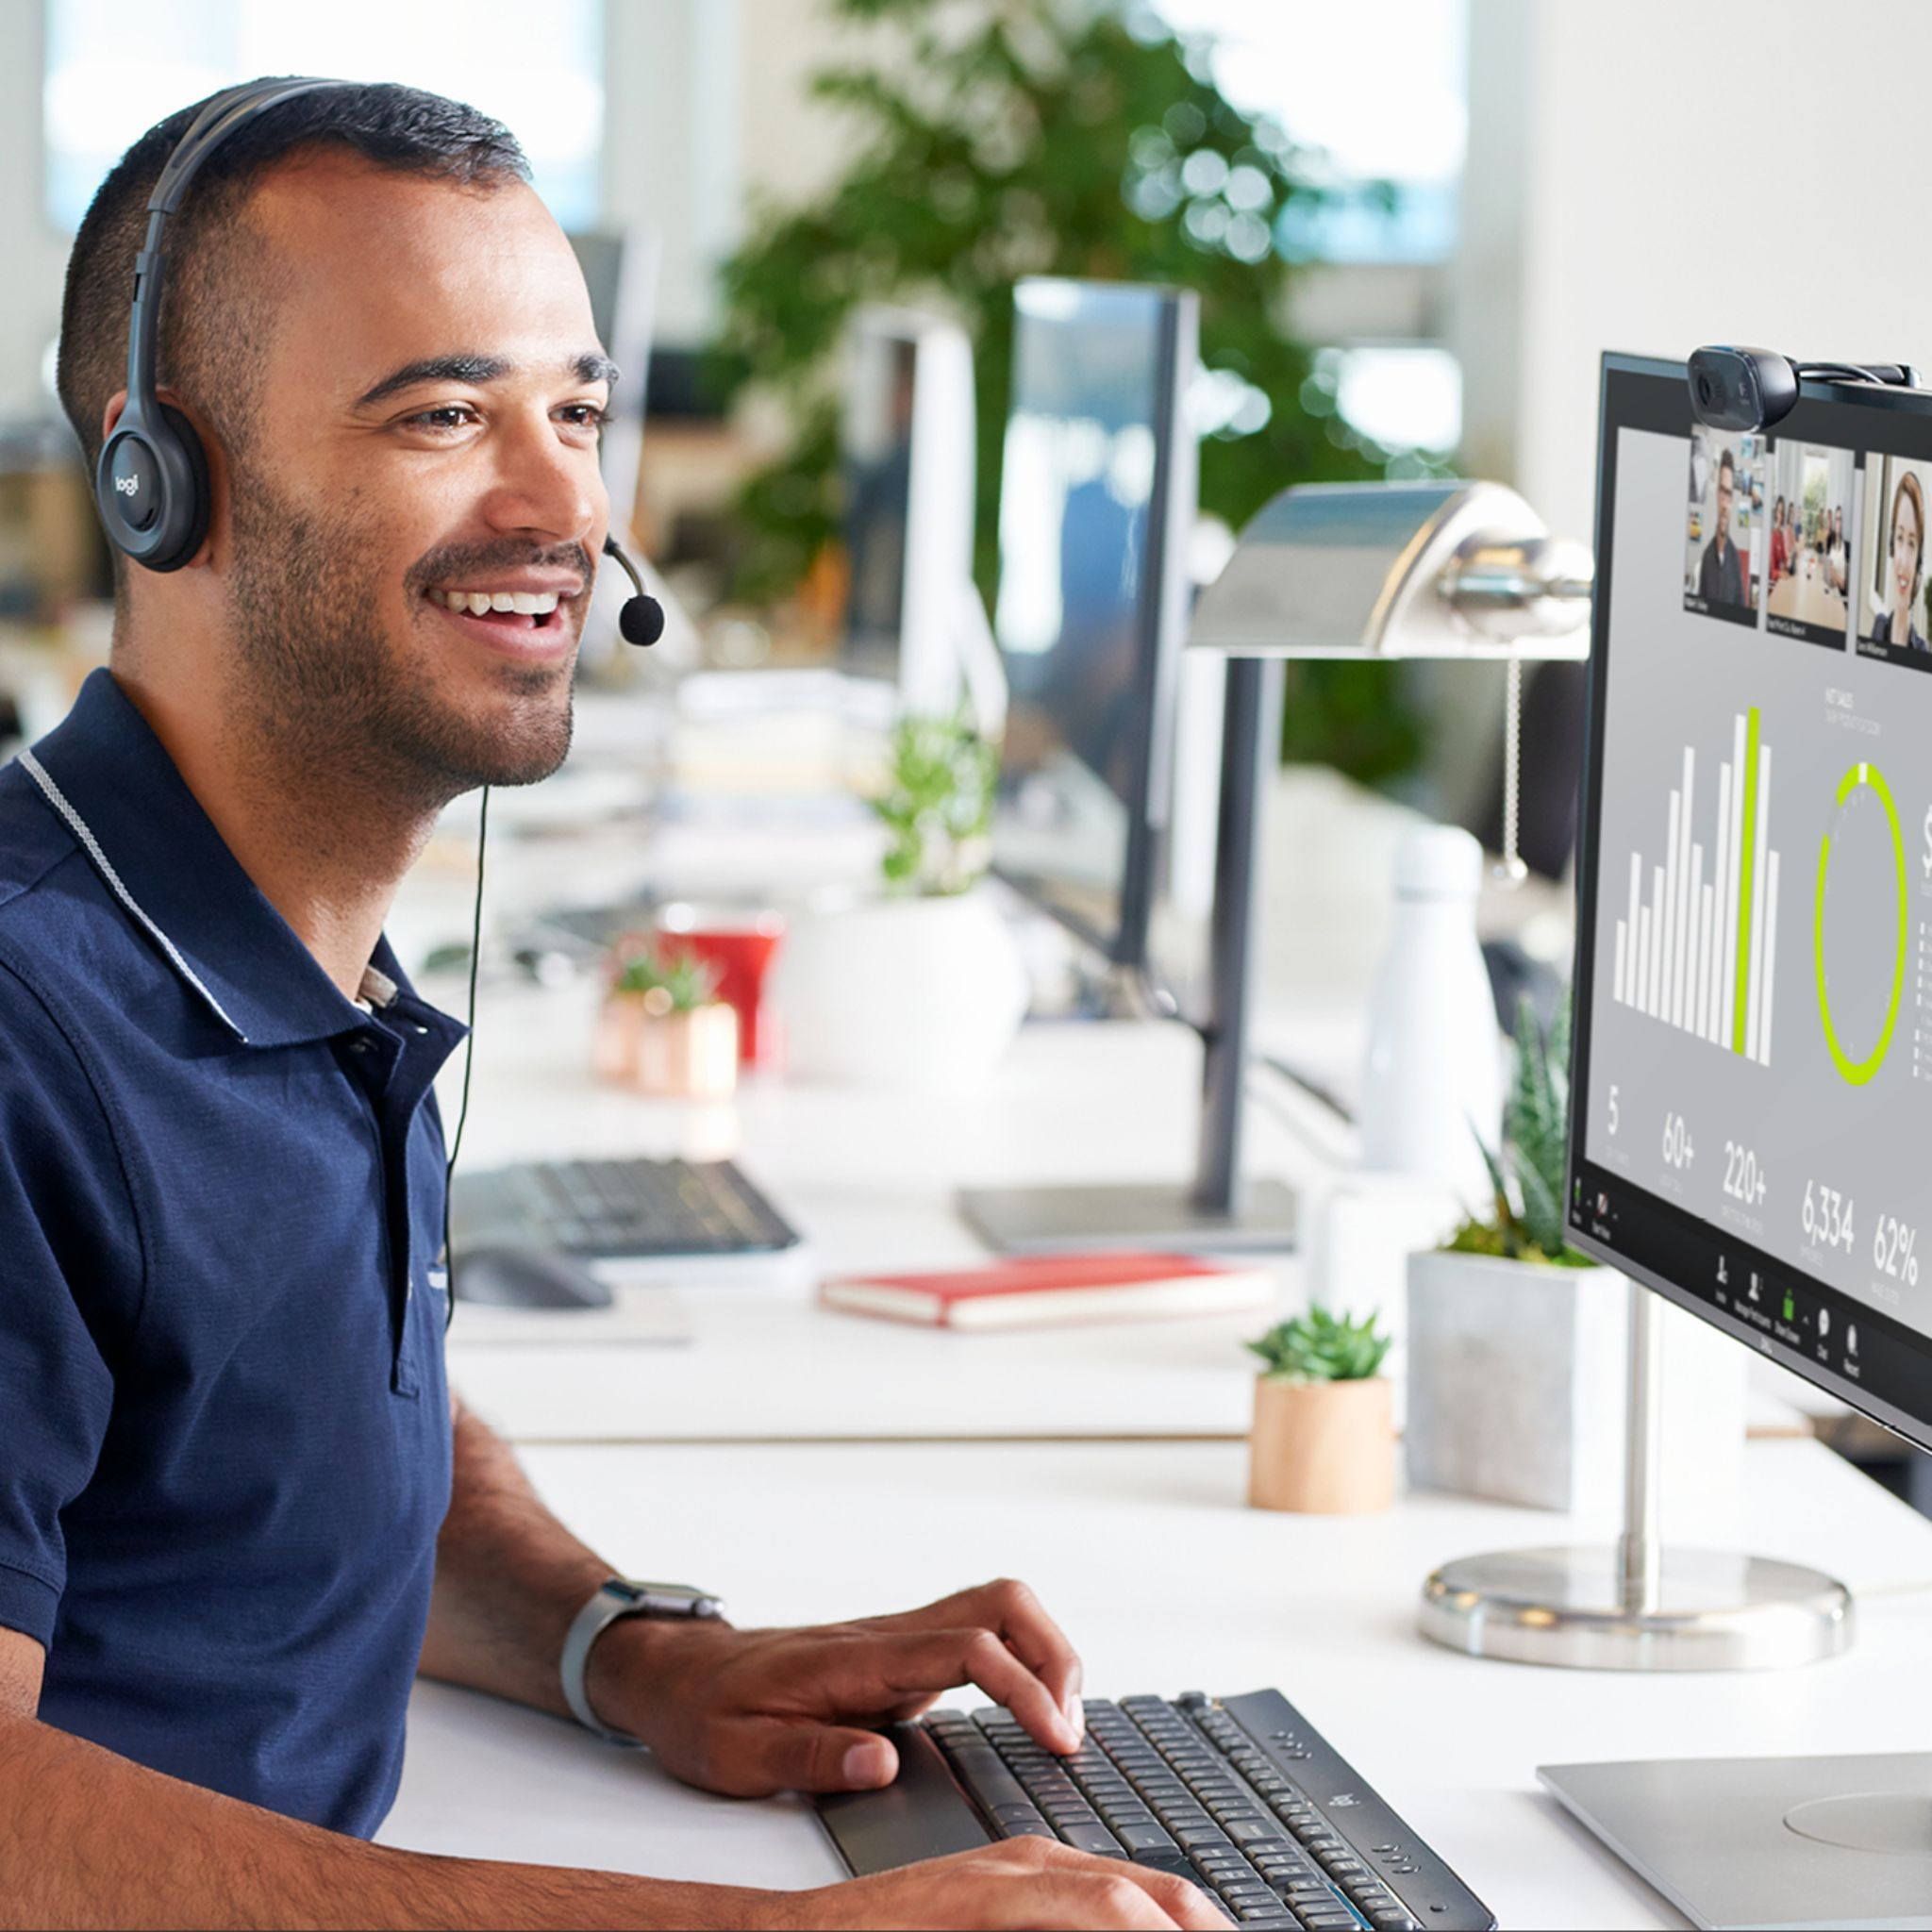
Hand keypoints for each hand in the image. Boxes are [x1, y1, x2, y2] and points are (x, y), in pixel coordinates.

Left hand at [588, 1578, 1083, 1796]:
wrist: (680, 1674)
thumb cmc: (706, 1711)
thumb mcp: (739, 1752)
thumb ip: (812, 1757)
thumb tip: (883, 1763)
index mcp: (858, 1657)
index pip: (967, 1647)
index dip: (1024, 1686)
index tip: (1057, 1738)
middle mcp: (889, 1637)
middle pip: (1002, 1602)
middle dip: (1056, 1654)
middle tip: (1071, 1730)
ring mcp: (900, 1641)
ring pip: (999, 1609)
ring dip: (1047, 1653)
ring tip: (1062, 1723)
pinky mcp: (904, 1657)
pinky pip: (982, 1637)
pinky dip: (1024, 1663)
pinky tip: (1031, 1713)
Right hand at [757, 1840, 1229, 1930]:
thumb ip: (1049, 1930)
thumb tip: (1132, 1928)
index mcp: (1043, 1876)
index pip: (1153, 1899)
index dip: (1203, 1925)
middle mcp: (1034, 1865)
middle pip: (1158, 1892)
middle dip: (1209, 1925)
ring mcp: (1007, 1879)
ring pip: (1129, 1895)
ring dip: (1183, 1924)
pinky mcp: (979, 1896)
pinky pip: (1080, 1906)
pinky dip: (1131, 1922)